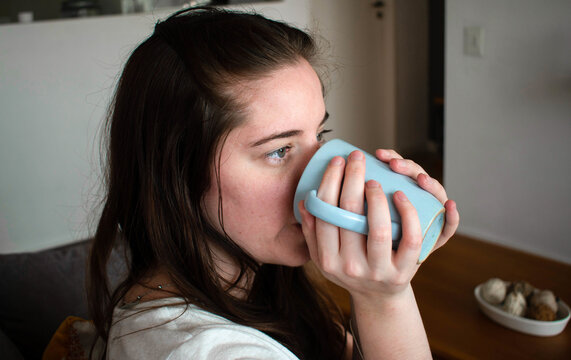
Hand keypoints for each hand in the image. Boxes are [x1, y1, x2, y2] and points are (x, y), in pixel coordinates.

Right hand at [299, 149, 458, 298]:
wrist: (379, 297)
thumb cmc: (350, 267)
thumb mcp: (325, 256)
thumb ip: (313, 231)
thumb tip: (306, 201)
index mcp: (327, 260)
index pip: (325, 213)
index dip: (330, 182)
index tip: (337, 161)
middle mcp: (349, 266)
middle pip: (348, 214)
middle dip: (352, 176)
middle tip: (357, 157)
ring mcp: (377, 271)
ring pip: (377, 227)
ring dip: (376, 195)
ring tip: (374, 179)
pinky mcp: (403, 271)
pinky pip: (409, 238)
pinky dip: (407, 213)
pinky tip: (401, 195)